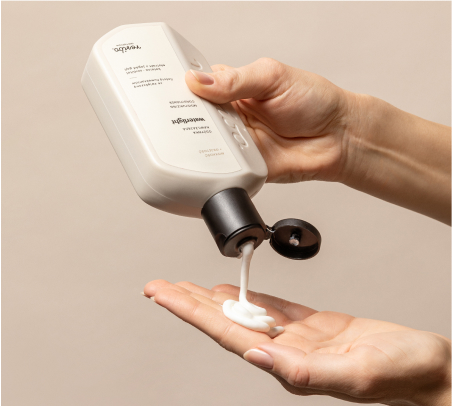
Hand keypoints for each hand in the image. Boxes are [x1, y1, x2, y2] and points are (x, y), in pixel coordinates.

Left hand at [143, 280, 450, 405]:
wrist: (425, 365)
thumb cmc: (400, 372)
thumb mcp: (355, 374)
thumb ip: (304, 371)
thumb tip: (256, 357)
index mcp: (288, 363)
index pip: (226, 333)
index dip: (191, 312)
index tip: (164, 295)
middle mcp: (285, 351)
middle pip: (225, 322)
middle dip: (189, 303)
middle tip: (160, 286)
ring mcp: (297, 338)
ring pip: (244, 314)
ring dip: (212, 299)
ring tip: (186, 287)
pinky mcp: (313, 325)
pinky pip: (271, 308)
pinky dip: (248, 297)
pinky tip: (232, 292)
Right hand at [186, 59, 450, 223]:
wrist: (338, 137)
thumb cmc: (314, 101)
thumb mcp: (273, 77)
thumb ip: (235, 81)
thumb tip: (199, 81)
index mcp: (234, 89)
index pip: (198, 87)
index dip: (180, 88)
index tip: (161, 90)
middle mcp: (232, 116)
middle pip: (195, 119)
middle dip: (180, 119)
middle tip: (166, 118)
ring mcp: (237, 142)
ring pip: (204, 145)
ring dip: (194, 144)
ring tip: (182, 140)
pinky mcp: (244, 166)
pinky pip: (222, 168)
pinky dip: (213, 167)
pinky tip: (205, 162)